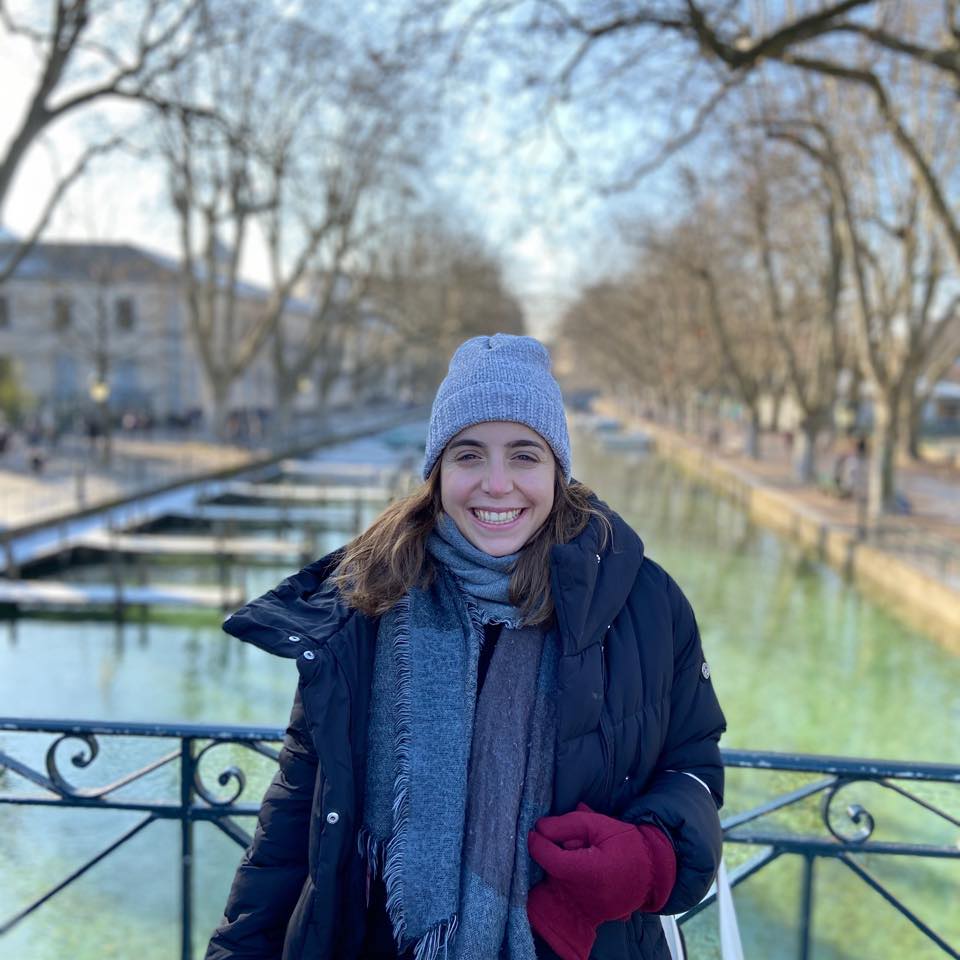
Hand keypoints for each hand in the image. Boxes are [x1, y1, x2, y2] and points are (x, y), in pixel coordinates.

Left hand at [527, 803, 675, 959]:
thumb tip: (540, 828)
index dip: (538, 842)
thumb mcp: (600, 825)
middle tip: (576, 840)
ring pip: (558, 881)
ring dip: (563, 864)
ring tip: (585, 852)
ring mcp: (587, 908)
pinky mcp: (589, 914)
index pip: (549, 858)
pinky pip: (568, 893)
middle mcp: (585, 895)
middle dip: (556, 851)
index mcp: (589, 872)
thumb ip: (568, 824)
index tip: (535, 830)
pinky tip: (586, 865)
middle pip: (553, 869)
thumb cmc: (629, 844)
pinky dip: (569, 877)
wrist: (655, 872)